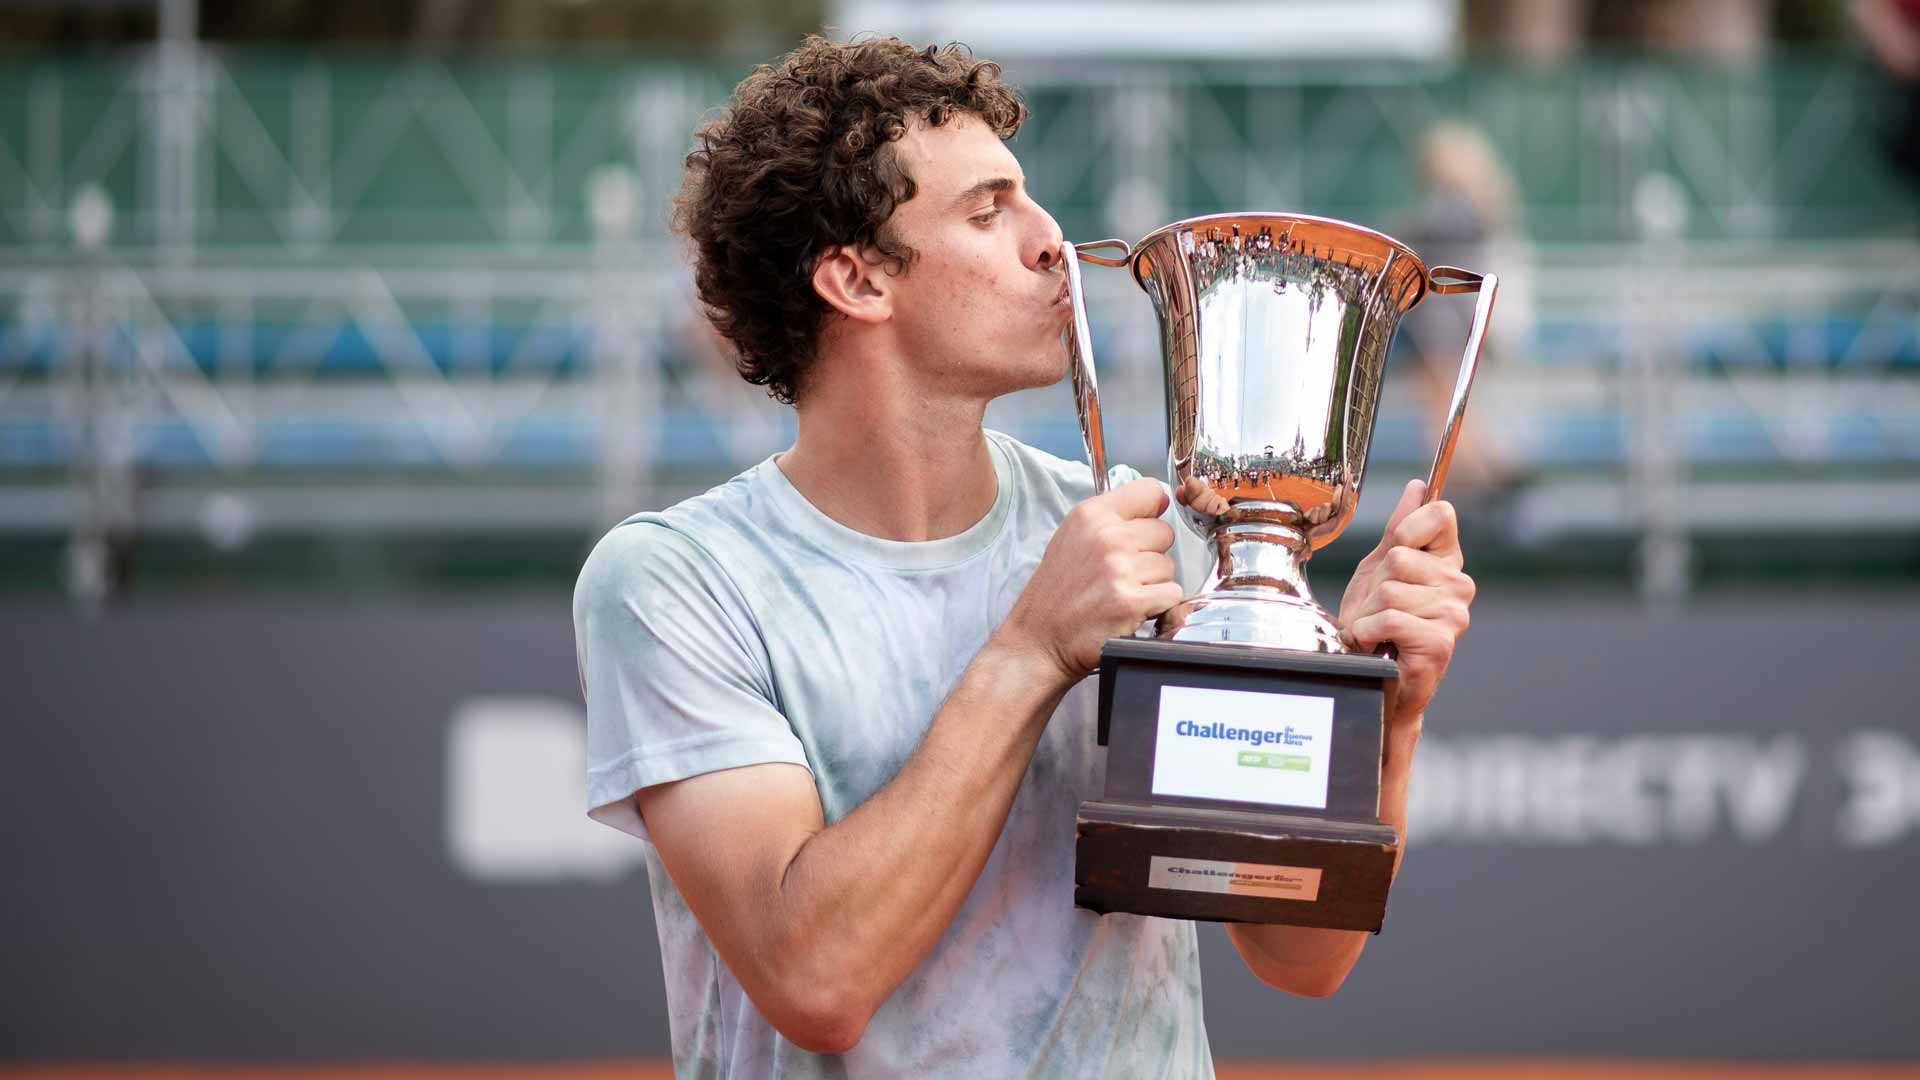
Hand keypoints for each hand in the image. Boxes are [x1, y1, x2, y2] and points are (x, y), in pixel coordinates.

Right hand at [1000, 478, 1183, 681]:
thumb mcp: (1072, 538)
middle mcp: (1106, 537)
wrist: (1039, 640)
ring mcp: (1120, 569)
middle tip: (1122, 573)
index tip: (1143, 529)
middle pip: (1165, 532)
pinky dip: (1157, 606)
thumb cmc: (1056, 593)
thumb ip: (1112, 518)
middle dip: (1151, 554)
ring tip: (1121, 593)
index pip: (1150, 491)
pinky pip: (1171, 594)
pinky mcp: (1131, 601)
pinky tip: (1130, 610)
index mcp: (1090, 515)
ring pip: (1169, 567)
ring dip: (1153, 584)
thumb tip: (1160, 501)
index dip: (1152, 512)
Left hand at [1338, 479, 1473, 719]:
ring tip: (1376, 630)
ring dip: (1367, 614)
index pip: (1440, 513)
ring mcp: (1454, 615)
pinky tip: (1377, 644)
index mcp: (1448, 561)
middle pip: (1401, 556)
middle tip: (1377, 609)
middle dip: (1374, 585)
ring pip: (1391, 590)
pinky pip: (1389, 618)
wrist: (1374, 677)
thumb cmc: (1378, 624)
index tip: (1394, 559)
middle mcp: (1459, 585)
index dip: (1406, 531)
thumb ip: (1399, 529)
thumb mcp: (1381, 569)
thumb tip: (1419, 486)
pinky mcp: (1440, 643)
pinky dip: (1368, 633)